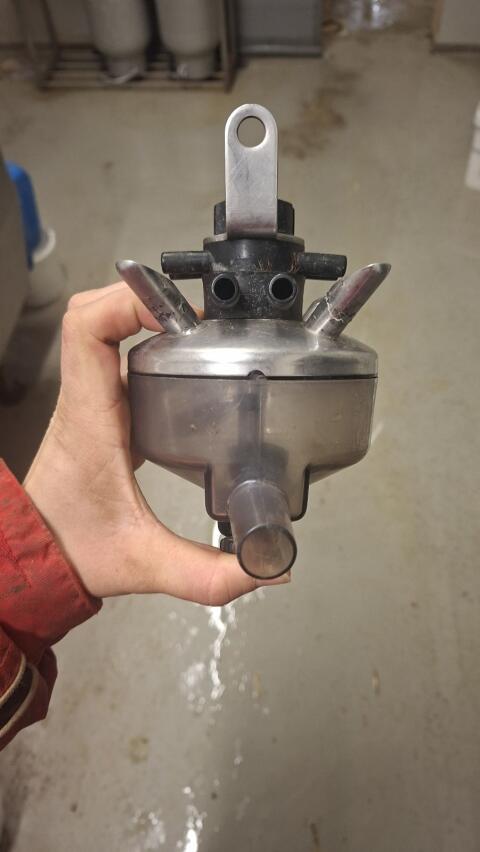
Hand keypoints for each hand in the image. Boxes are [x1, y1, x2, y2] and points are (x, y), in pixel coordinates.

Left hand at [24, 283, 289, 600]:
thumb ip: (210, 574)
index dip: (131, 302)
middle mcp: (84, 400)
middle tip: (195, 318)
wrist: (36, 558)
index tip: (181, 315)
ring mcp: (86, 401)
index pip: (89, 329)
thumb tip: (270, 567)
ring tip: (190, 326)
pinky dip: (135, 338)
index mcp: (91, 420)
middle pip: (91, 311)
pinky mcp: (95, 410)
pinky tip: (176, 359)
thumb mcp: (145, 564)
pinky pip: (105, 353)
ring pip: (95, 327)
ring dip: (136, 312)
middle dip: (142, 297)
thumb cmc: (74, 551)